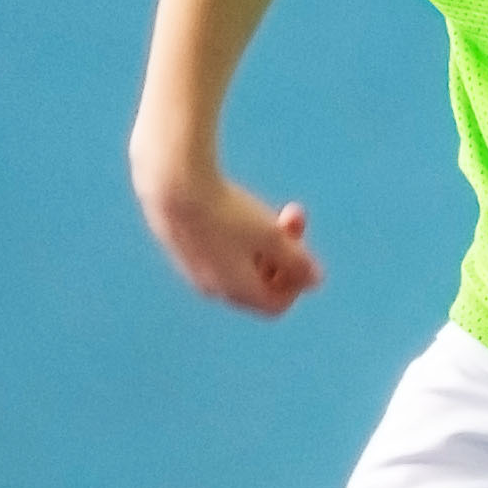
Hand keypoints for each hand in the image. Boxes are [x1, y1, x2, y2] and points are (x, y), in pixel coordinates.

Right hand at [138, 160, 322, 315]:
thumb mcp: (271, 236)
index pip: (275, 304)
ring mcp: (193, 267)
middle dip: (282, 252)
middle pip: (258, 282)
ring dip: (262, 239)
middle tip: (293, 212)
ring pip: (238, 263)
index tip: (303, 251)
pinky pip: (216, 249)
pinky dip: (235, 234)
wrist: (171, 183)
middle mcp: (212, 286)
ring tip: (264, 205)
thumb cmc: (226, 212)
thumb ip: (297, 261)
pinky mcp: (180, 244)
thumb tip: (316, 281)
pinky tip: (235, 202)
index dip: (296, 284)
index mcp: (236, 291)